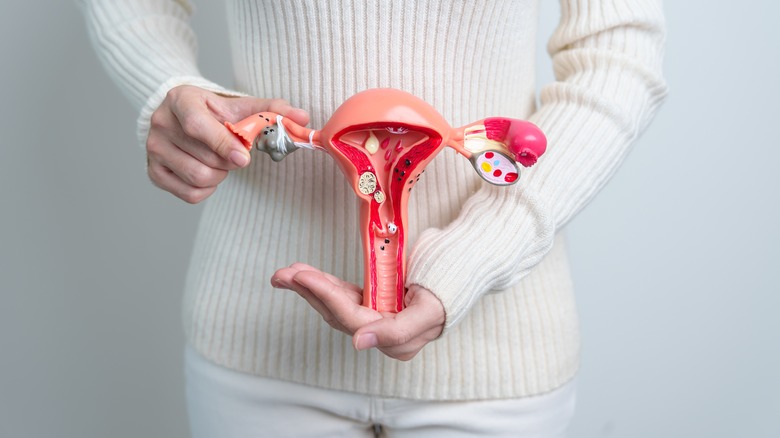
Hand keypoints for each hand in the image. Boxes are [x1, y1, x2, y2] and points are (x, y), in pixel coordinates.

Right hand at [146, 85, 308, 202]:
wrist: (183, 115)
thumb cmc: (215, 111)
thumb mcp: (241, 105)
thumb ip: (273, 110)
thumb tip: (303, 118)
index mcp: (180, 99)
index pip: (197, 126)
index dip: (223, 144)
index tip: (244, 158)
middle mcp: (160, 123)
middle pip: (205, 159)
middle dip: (229, 161)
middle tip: (233, 152)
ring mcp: (153, 149)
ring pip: (198, 178)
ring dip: (219, 175)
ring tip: (219, 160)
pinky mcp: (153, 172)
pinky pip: (190, 194)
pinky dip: (207, 189)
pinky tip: (209, 171)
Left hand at [271, 263, 444, 360]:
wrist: (457, 280)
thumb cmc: (445, 294)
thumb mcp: (428, 313)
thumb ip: (397, 331)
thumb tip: (360, 343)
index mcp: (393, 339)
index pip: (351, 319)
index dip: (326, 297)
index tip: (303, 278)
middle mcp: (378, 332)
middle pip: (336, 312)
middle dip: (308, 291)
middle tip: (282, 274)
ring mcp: (373, 317)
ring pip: (334, 303)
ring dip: (309, 287)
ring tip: (286, 273)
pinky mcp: (370, 303)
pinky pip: (341, 294)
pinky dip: (323, 284)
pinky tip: (305, 275)